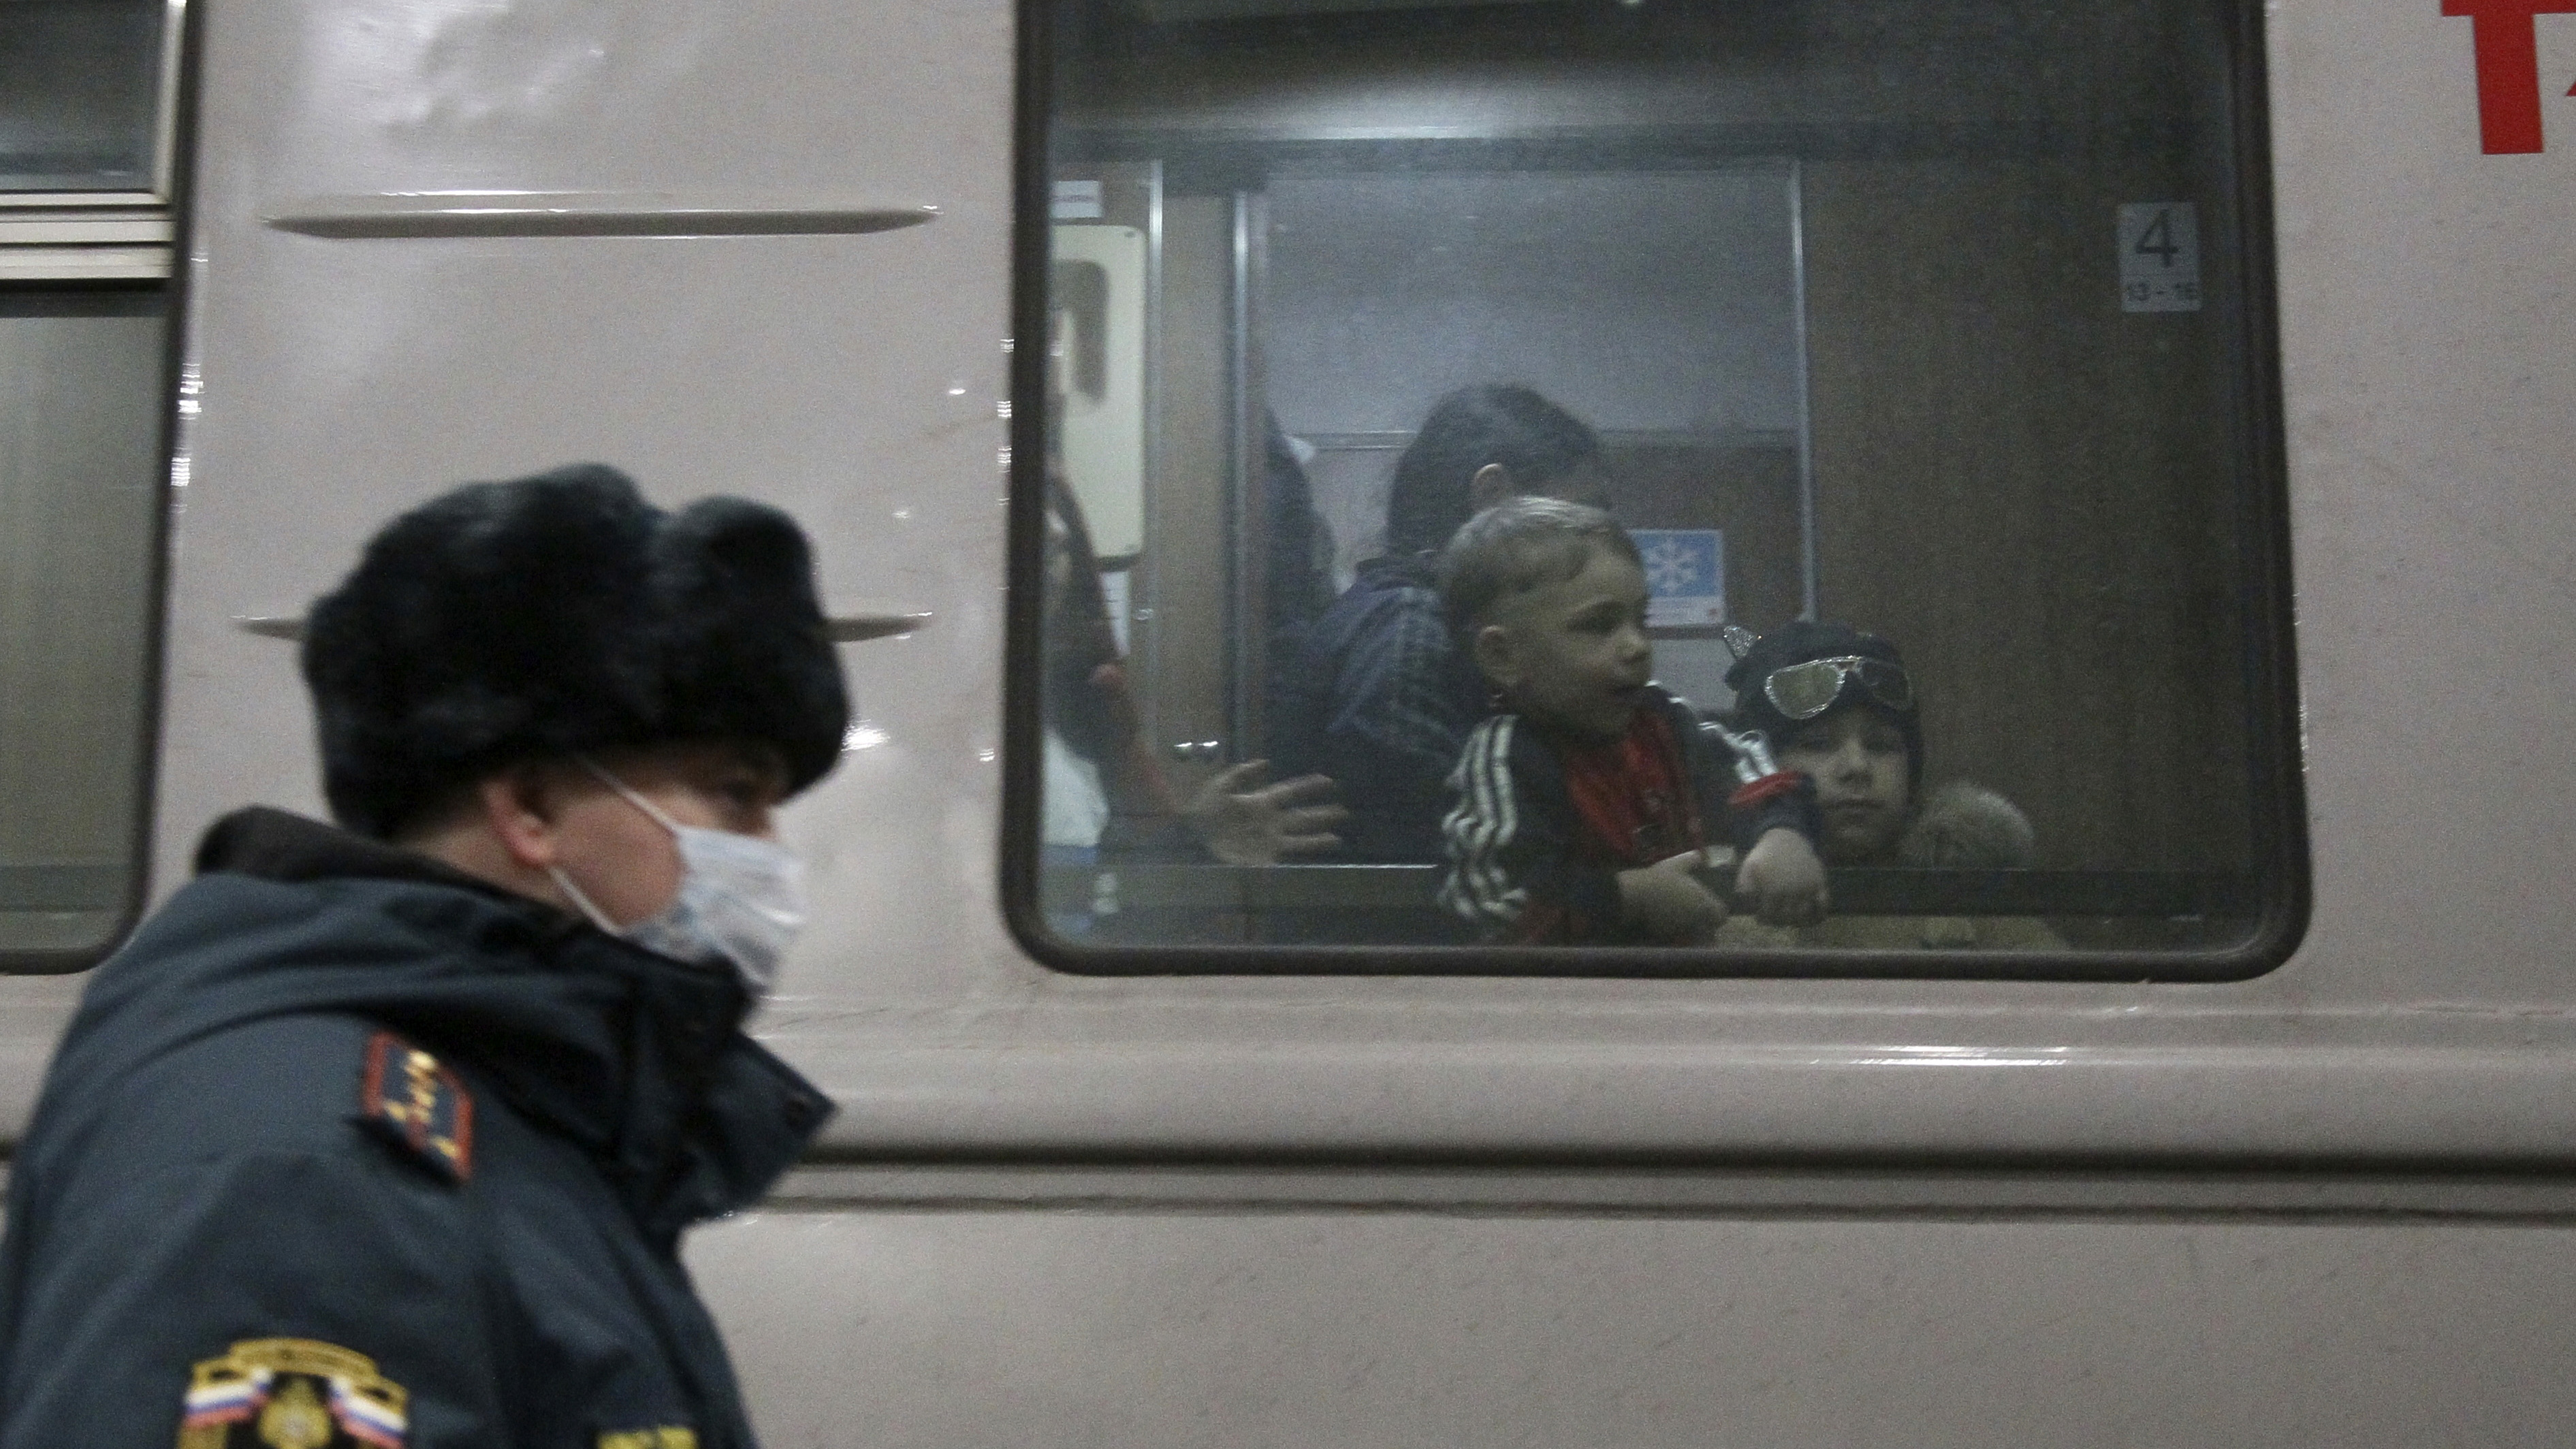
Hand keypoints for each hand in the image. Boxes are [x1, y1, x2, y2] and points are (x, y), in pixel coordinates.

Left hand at [1182, 761, 1348, 864]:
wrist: (1190, 836)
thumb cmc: (1204, 810)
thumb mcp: (1221, 786)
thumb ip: (1242, 774)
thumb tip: (1266, 762)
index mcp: (1261, 802)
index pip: (1290, 792)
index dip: (1308, 786)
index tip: (1328, 781)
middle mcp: (1269, 821)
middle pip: (1301, 817)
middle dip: (1322, 814)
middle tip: (1343, 811)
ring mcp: (1267, 840)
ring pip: (1298, 839)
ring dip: (1317, 839)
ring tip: (1337, 838)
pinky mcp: (1261, 858)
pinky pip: (1283, 859)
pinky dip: (1297, 861)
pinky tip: (1312, 864)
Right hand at [1617, 849, 1728, 944]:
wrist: (1635, 896)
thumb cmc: (1658, 878)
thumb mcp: (1675, 864)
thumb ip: (1690, 860)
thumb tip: (1699, 855)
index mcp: (1703, 902)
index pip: (1721, 915)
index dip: (1717, 913)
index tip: (1710, 909)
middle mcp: (1698, 920)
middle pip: (1710, 929)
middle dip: (1706, 926)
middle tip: (1697, 918)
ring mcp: (1684, 931)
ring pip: (1696, 937)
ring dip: (1693, 932)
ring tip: (1684, 924)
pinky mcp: (1670, 939)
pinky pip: (1680, 941)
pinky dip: (1678, 937)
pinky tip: (1670, 928)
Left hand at [1736, 826, 1827, 925]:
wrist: (1786, 838)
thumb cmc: (1765, 856)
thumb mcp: (1747, 868)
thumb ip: (1743, 888)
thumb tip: (1748, 906)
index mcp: (1772, 889)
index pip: (1768, 916)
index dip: (1764, 919)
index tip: (1762, 917)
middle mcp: (1792, 890)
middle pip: (1787, 918)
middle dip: (1779, 921)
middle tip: (1776, 918)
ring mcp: (1807, 887)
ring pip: (1804, 916)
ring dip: (1797, 921)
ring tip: (1790, 919)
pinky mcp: (1820, 883)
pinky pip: (1824, 905)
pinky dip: (1819, 915)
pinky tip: (1812, 917)